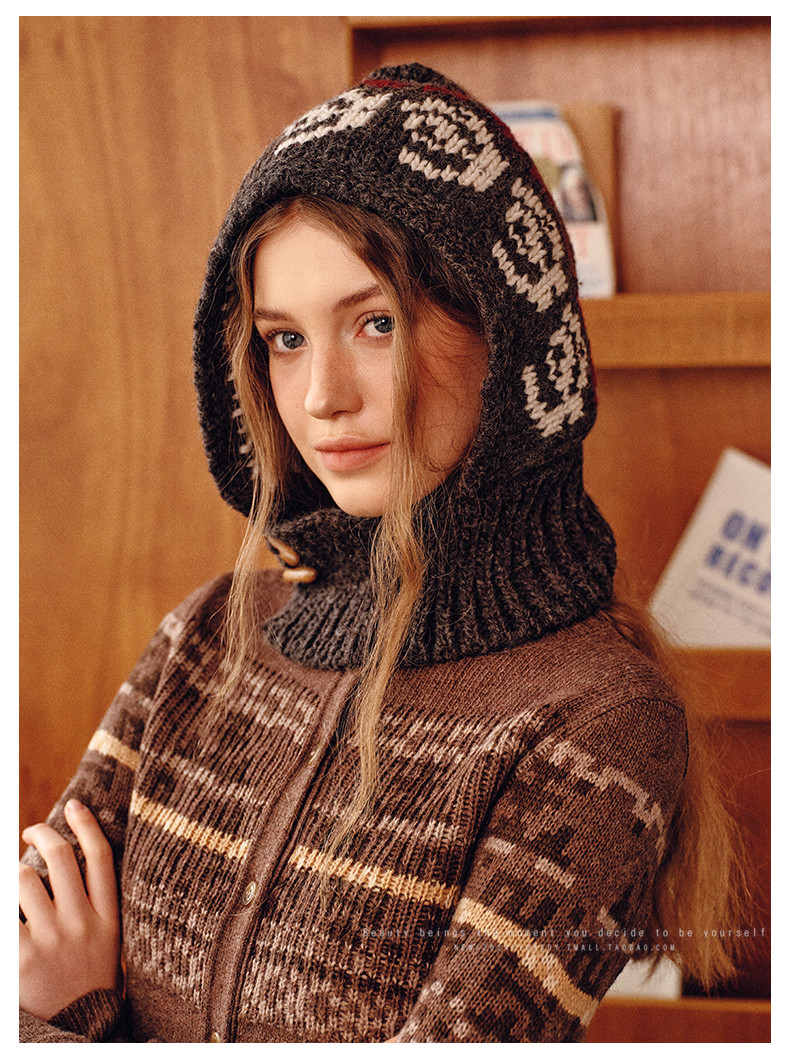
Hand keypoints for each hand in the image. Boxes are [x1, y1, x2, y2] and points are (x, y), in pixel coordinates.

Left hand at [19, 798, 120, 1019]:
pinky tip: (11, 906)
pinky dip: (6, 904)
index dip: (87, 825)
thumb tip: (65, 865)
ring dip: (15, 872)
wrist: (77, 1032)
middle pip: (62, 858)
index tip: (74, 806)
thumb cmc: (87, 985)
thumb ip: (93, 908)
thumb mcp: (107, 945)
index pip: (101, 858)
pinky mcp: (21, 957)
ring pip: (25, 878)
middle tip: (31, 831)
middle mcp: (82, 924)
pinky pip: (7, 914)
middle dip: (42, 834)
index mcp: (108, 919)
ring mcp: (51, 939)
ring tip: (15, 880)